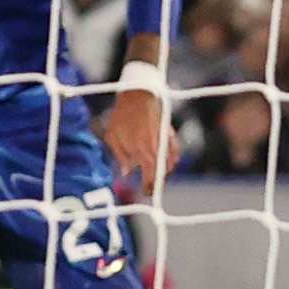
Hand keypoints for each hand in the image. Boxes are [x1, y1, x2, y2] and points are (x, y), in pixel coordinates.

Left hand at [107, 85, 178, 201]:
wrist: (137, 96)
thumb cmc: (122, 116)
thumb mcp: (113, 137)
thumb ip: (121, 157)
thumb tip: (128, 173)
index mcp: (141, 151)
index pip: (151, 176)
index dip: (150, 187)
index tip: (147, 192)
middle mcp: (156, 148)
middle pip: (163, 172)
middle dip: (157, 181)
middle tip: (150, 185)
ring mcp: (165, 141)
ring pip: (170, 163)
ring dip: (164, 171)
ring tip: (154, 174)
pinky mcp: (170, 134)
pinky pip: (174, 152)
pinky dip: (171, 159)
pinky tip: (164, 162)